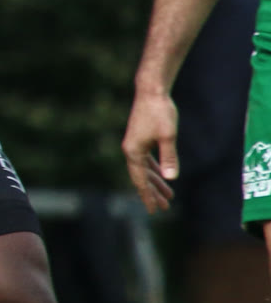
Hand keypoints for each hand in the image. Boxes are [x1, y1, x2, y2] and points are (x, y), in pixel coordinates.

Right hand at [122, 88, 178, 212]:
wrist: (151, 92)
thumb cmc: (160, 112)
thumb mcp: (168, 136)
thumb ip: (169, 157)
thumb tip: (170, 177)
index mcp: (134, 152)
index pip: (140, 180)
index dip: (148, 195)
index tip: (154, 210)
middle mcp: (131, 150)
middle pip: (141, 177)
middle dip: (153, 193)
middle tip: (164, 208)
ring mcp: (135, 145)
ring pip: (144, 169)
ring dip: (155, 182)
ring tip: (168, 195)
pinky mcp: (141, 139)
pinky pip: (146, 160)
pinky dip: (154, 169)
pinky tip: (162, 174)